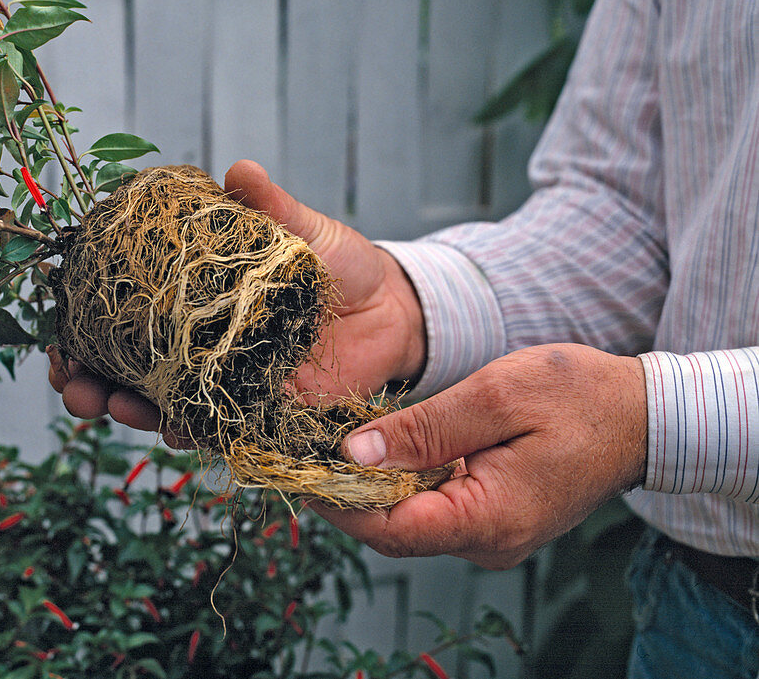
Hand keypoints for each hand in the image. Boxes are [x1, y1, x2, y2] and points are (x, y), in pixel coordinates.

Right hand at [48, 159, 426, 443]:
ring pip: (158, 405)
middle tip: (72, 385)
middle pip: (123, 369)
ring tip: (115, 406)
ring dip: (128, 411)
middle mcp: (193, 343)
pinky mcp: (254, 413)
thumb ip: (271, 208)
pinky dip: (188, 432)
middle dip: (87, 383)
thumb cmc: (339, 262)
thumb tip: (239, 171)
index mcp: (188, 297)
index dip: (80, 326)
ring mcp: (220, 381)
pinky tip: (173, 429)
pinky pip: (213, 430)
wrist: (394, 308)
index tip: (56, 331)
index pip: (117, 313)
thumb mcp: (304, 232)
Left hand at [312, 343, 647, 569]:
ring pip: (408, 519)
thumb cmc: (577, 396)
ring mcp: (491, 534)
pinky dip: (402, 479)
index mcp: (489, 517)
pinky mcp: (492, 517)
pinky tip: (380, 445)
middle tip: (302, 445)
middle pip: (391, 529)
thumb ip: (423, 429)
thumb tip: (354, 453)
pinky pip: (431, 507)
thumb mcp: (495, 396)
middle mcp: (487, 540)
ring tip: (330, 440)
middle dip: (345, 490)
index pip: (388, 528)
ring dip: (371, 483)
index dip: (336, 499)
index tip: (296, 464)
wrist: (640, 415)